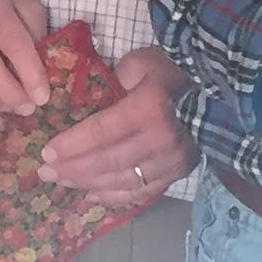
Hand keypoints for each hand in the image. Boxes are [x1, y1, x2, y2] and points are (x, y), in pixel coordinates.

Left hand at [40, 47, 193, 203]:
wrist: (215, 93)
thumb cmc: (171, 73)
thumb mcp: (139, 64)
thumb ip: (112, 81)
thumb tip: (83, 100)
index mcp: (148, 109)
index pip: (102, 131)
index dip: (72, 144)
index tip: (47, 151)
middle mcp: (161, 140)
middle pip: (108, 161)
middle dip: (73, 169)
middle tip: (46, 172)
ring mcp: (171, 162)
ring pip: (122, 181)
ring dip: (89, 184)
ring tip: (62, 182)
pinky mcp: (177, 174)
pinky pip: (141, 192)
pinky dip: (114, 196)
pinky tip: (92, 195)